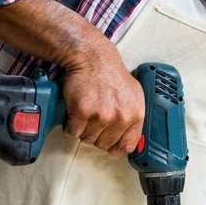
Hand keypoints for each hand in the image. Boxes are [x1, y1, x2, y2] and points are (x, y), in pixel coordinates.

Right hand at [61, 40, 145, 155]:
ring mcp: (102, 115)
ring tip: (85, 112)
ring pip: (87, 139)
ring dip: (82, 129)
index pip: (126, 146)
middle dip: (95, 135)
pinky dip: (70, 124)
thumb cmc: (111, 75)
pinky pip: (73, 131)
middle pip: (103, 145)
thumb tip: (129, 140)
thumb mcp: (133, 95)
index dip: (114, 146)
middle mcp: (121, 117)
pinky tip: (75, 112)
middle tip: (93, 119)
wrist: (93, 58)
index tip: (107, 142)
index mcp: (136, 115)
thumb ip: (132, 117)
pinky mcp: (83, 111)